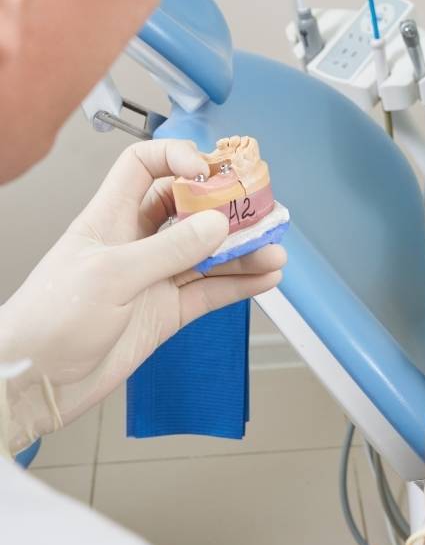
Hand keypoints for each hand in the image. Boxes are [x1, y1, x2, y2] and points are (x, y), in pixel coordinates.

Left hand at [0, 140, 284, 451]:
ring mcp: (154, 277)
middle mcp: (136, 242)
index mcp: (109, 218)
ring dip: (243, 249)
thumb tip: (217, 224)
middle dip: (226, 205)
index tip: (209, 171)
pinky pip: (212, 290)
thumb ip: (168, 249)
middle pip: (189, 208)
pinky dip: (241, 284)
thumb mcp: (110, 276)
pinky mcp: (167, 312)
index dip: (178, 159)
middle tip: (259, 208)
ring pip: (208, 252)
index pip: (145, 167)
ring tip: (274, 250)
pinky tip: (266, 278)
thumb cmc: (47, 322)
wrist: (32, 385)